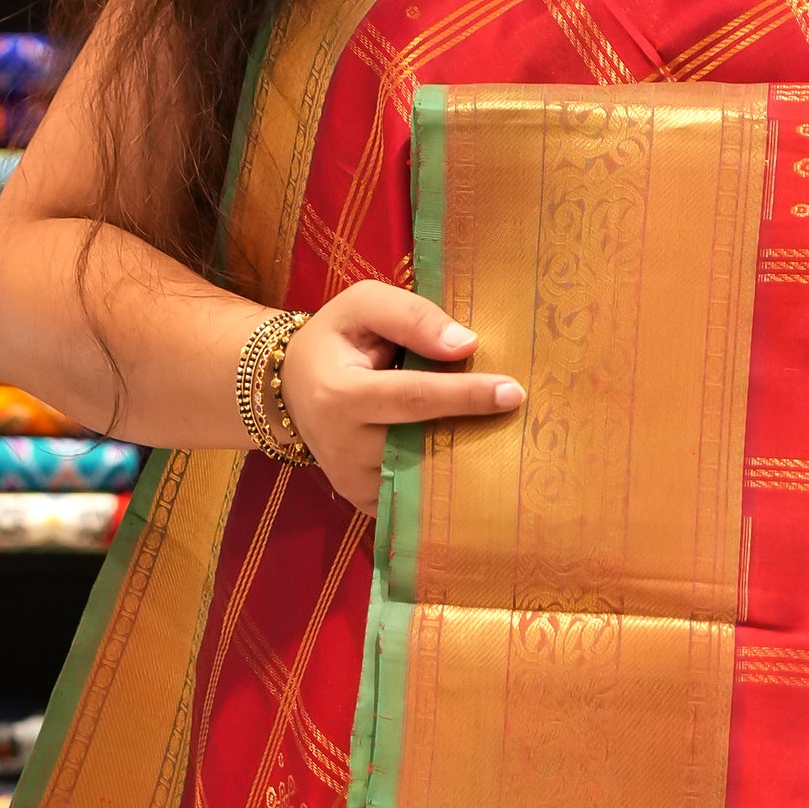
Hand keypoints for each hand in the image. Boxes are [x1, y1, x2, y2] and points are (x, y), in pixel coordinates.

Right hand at [277, 275, 523, 514]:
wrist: (289, 388)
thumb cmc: (334, 340)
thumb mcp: (362, 306)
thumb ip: (412, 317)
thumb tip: (466, 345)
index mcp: (339, 396)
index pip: (415, 398)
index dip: (466, 396)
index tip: (514, 392)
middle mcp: (344, 448)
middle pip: (425, 444)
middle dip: (474, 433)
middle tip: (518, 418)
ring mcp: (353, 482)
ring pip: (424, 478)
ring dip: (465, 460)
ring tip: (498, 437)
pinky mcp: (363, 501)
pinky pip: (415, 498)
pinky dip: (445, 482)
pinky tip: (471, 461)